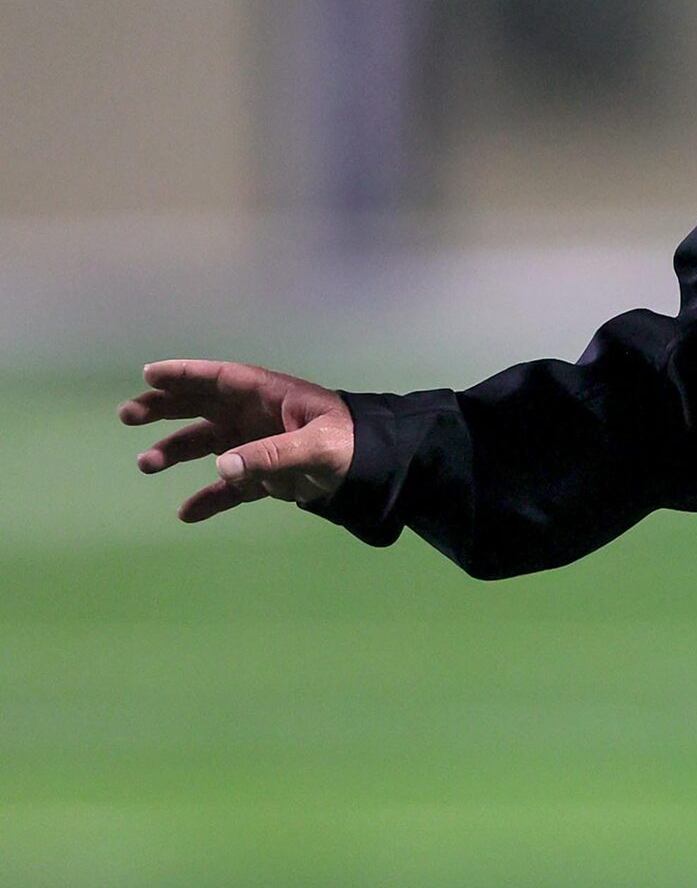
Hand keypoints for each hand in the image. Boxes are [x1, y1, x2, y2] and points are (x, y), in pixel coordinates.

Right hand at [120, 358, 354, 522]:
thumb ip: (271, 455)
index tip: (150, 374)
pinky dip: (210, 499)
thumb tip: (222, 466)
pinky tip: (187, 513)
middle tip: (129, 415)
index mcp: (270, 396)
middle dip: (165, 408)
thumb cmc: (352, 444)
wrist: (377, 472)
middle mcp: (257, 416)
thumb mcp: (317, 446)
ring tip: (145, 464)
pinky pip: (230, 487)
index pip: (221, 379)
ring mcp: (259, 446)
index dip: (185, 374)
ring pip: (208, 445)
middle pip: (203, 406)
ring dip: (176, 451)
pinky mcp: (266, 476)